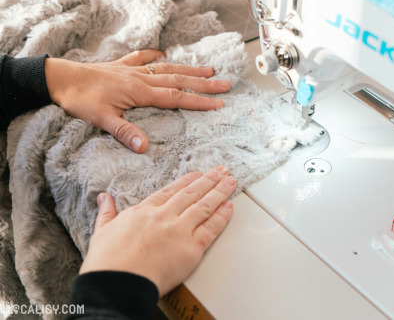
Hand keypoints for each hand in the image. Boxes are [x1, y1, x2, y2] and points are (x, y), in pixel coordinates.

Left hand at [45, 50, 229, 152]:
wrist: (60, 78)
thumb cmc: (80, 99)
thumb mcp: (101, 119)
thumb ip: (125, 132)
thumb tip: (145, 147)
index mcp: (139, 91)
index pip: (176, 97)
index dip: (198, 101)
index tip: (218, 103)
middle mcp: (141, 78)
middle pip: (179, 79)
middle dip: (203, 83)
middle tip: (225, 84)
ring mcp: (132, 69)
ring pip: (167, 67)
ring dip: (188, 69)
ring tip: (207, 70)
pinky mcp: (121, 66)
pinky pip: (142, 58)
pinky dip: (155, 56)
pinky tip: (163, 54)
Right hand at [80, 166, 235, 295]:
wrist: (117, 284)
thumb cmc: (108, 262)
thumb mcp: (102, 231)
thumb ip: (107, 212)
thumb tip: (103, 197)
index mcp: (145, 210)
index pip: (171, 190)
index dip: (187, 181)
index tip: (197, 174)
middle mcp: (165, 216)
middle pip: (192, 193)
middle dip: (209, 180)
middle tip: (222, 170)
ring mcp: (179, 230)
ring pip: (204, 205)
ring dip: (220, 191)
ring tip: (230, 181)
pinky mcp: (191, 249)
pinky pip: (211, 228)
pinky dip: (222, 216)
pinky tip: (229, 206)